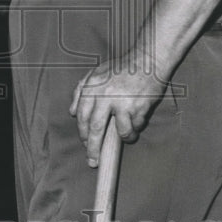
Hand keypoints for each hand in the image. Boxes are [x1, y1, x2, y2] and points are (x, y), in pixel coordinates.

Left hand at [69, 52, 169, 167]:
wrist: (148, 60)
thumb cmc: (122, 68)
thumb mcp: (96, 72)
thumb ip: (81, 89)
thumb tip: (72, 112)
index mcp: (92, 86)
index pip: (82, 115)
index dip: (82, 133)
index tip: (85, 143)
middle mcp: (105, 94)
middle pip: (95, 128)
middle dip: (93, 148)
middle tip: (92, 161)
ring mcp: (122, 101)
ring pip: (121, 132)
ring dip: (125, 138)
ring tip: (127, 136)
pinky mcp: (139, 106)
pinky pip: (136, 126)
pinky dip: (136, 128)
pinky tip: (138, 120)